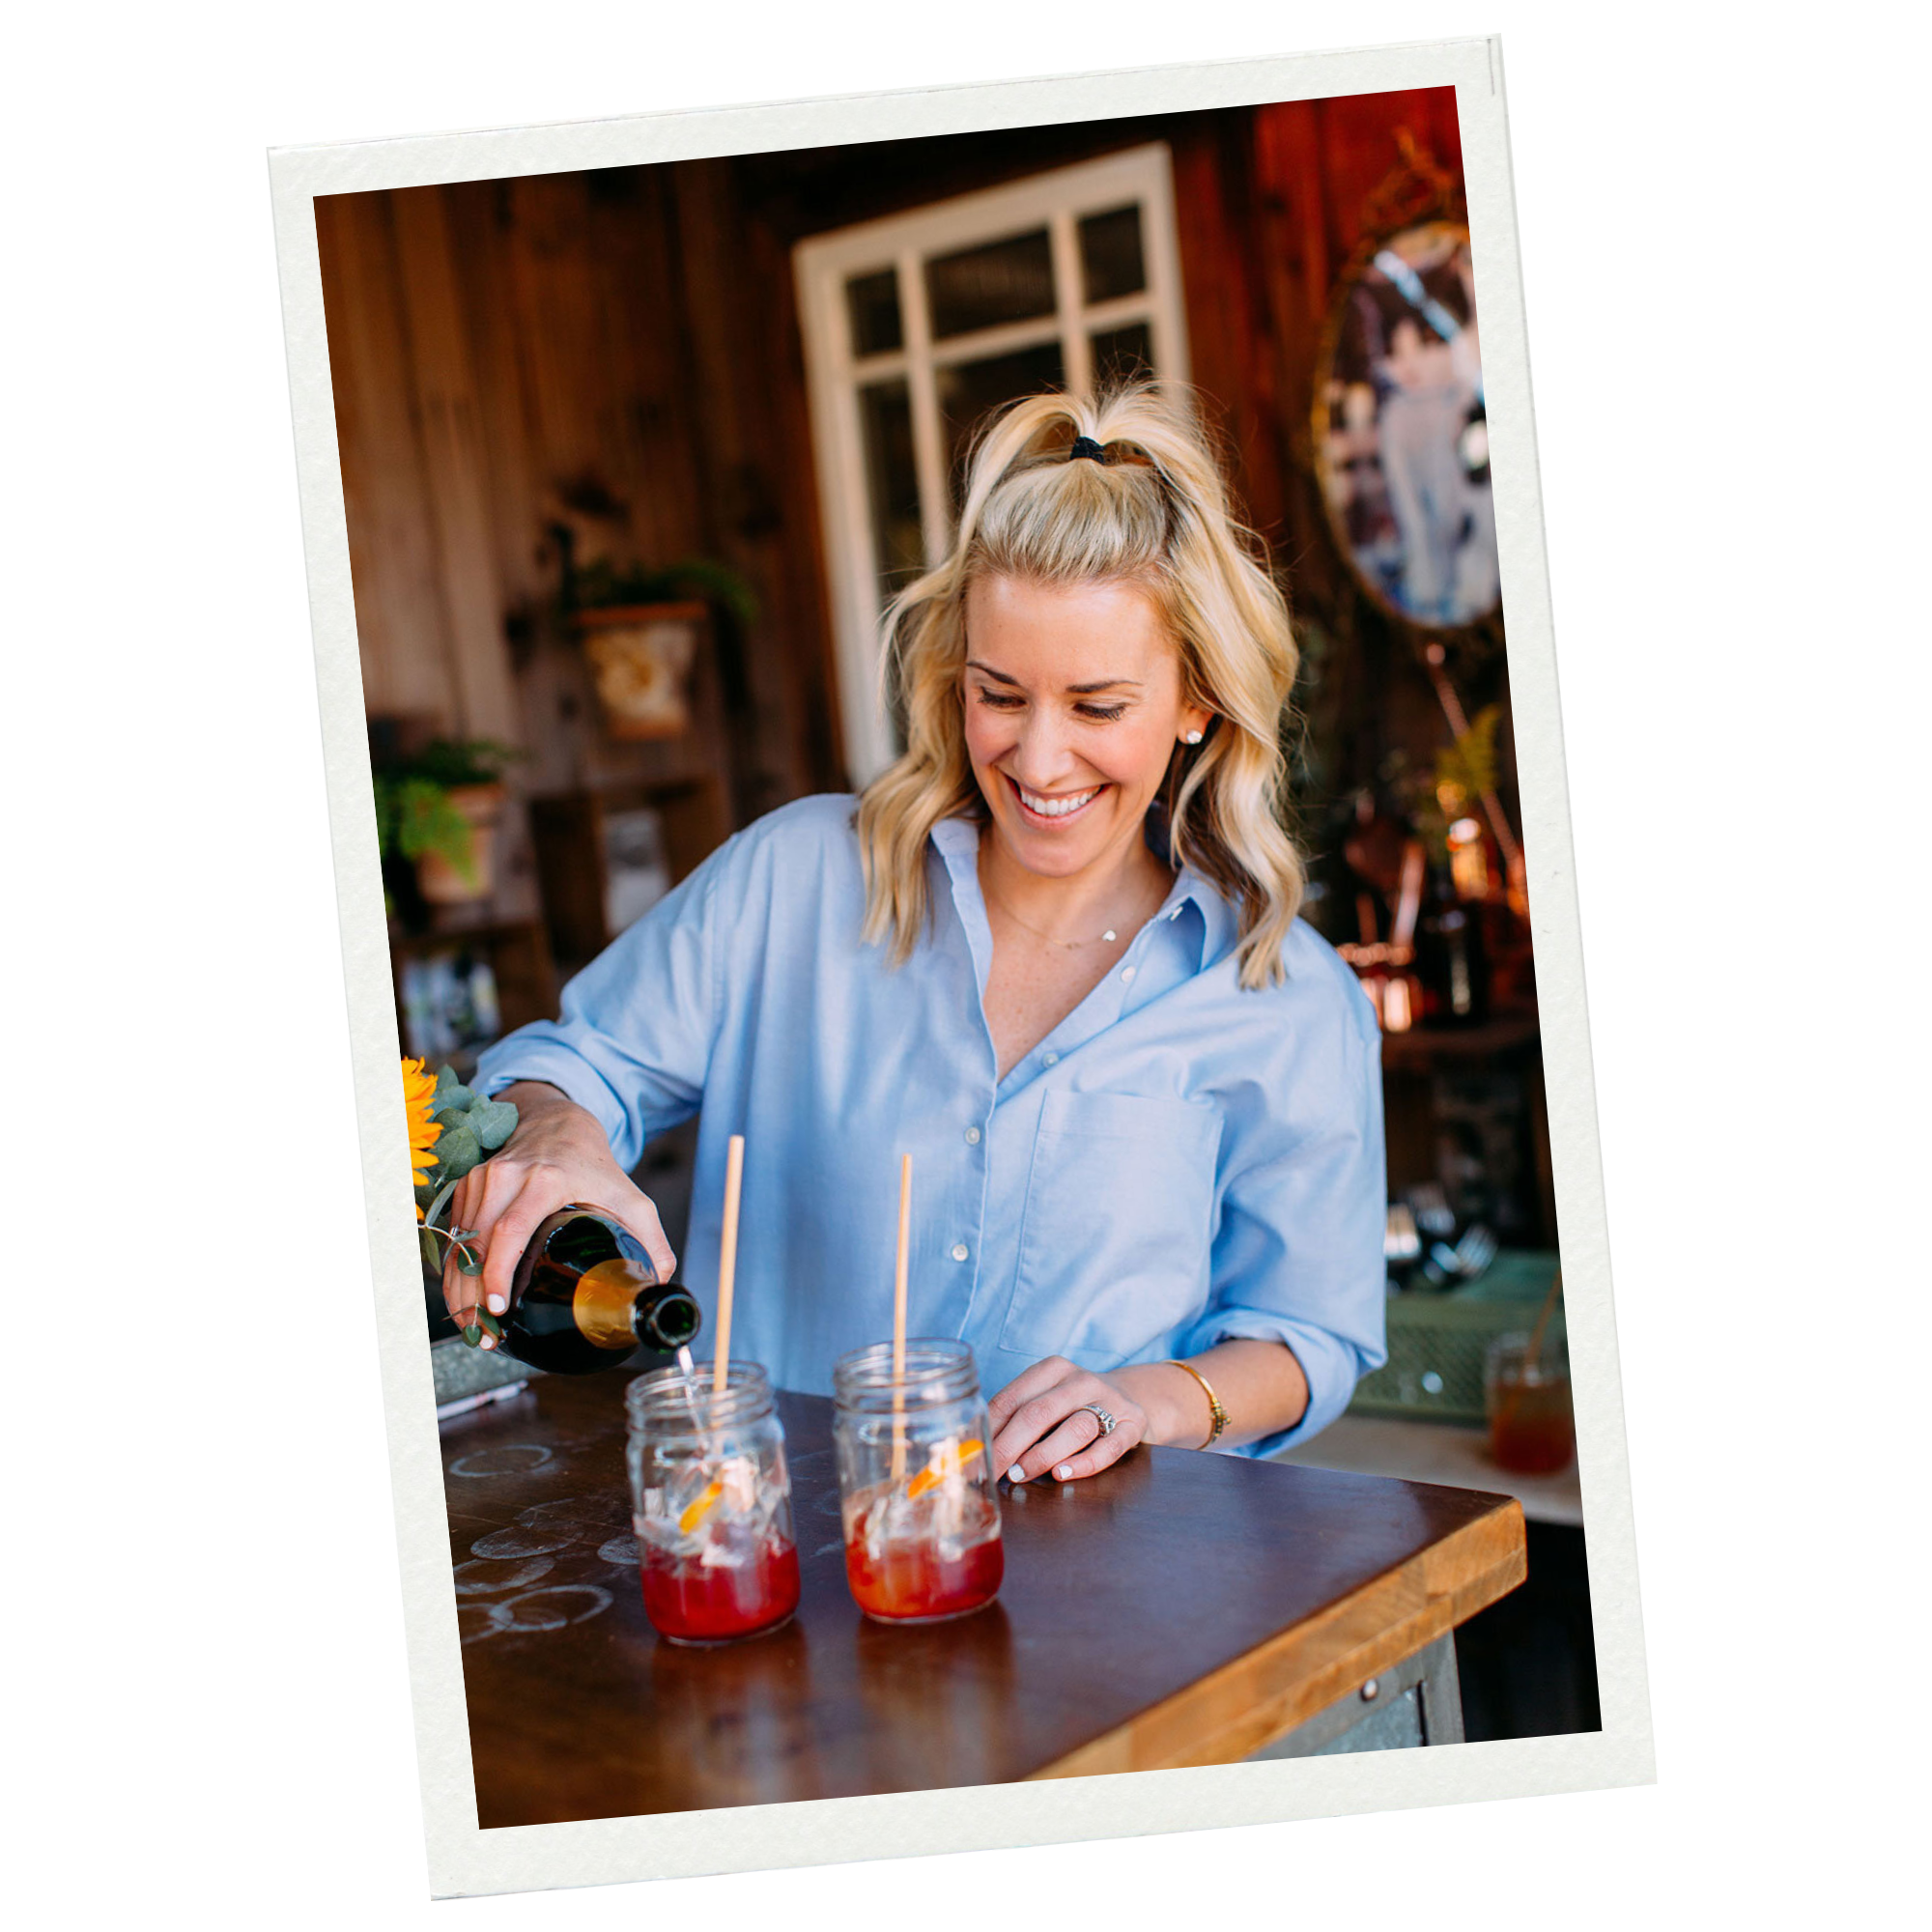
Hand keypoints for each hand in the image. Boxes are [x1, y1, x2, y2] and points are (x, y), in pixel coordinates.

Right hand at [440, 1083, 676, 1347]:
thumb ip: (652, 1239)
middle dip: (473, 1294)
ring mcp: (482, 1179)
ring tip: (475, 1327)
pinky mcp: (468, 1185)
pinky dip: (456, 1269)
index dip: (499, 1271)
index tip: (498, 1307)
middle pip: (476, 1242)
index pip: (511, 1229)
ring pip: (459, 1242)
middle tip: (487, 1334)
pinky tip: (466, 1298)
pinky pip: (454, 1235)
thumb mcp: (632, 1197)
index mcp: (546, 1179)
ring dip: (460, 1288)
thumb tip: (659, 1284)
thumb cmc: (595, 1165)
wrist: (560, 1123)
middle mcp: (507, 1177)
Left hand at [986, 1357, 1147, 1484]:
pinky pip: (1108, 1447)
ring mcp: (1110, 1401)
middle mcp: (1081, 1380)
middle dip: (1008, 1446)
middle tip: (990, 1472)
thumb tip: (976, 1448)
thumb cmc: (1073, 1406)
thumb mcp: (1045, 1398)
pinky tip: (1061, 1475)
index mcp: (1052, 1369)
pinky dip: (1083, 1463)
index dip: (989, 1430)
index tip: (973, 1457)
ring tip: (1019, 1474)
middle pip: (1039, 1413)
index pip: (1012, 1399)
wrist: (1130, 1397)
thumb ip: (1016, 1417)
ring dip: (1042, 1455)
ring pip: (1075, 1428)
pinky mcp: (1132, 1424)